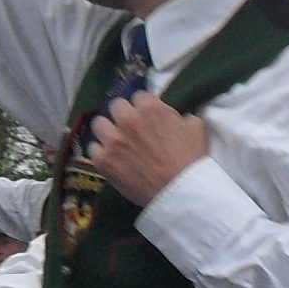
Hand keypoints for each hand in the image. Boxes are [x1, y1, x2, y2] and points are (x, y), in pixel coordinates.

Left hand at [81, 91, 209, 205]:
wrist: (180, 191)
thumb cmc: (190, 159)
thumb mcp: (195, 127)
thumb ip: (179, 116)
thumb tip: (173, 117)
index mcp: (150, 108)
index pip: (138, 96)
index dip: (144, 108)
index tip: (147, 118)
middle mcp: (127, 119)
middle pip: (116, 106)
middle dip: (124, 115)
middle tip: (131, 129)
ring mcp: (113, 140)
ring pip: (99, 124)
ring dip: (108, 131)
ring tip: (116, 142)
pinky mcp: (103, 160)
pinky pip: (92, 149)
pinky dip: (101, 153)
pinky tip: (110, 158)